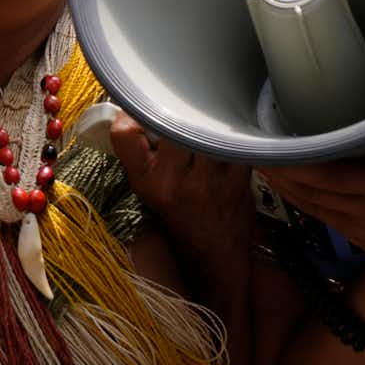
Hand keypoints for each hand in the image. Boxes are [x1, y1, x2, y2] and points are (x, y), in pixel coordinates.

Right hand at [107, 112, 254, 269]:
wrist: (214, 253)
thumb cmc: (179, 216)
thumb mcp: (147, 190)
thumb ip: (137, 152)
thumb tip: (130, 112)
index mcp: (148, 182)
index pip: (127, 134)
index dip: (135, 114)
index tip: (146, 111)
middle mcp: (174, 181)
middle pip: (173, 123)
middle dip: (179, 116)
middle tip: (184, 119)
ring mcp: (208, 180)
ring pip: (205, 130)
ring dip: (206, 126)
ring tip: (206, 130)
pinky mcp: (238, 180)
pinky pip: (233, 144)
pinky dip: (231, 140)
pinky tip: (228, 143)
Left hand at [257, 107, 364, 281]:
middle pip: (336, 176)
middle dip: (299, 158)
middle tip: (269, 134)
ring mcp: (364, 211)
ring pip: (316, 192)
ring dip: (284, 174)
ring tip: (259, 150)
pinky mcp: (348, 225)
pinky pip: (311, 207)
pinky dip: (287, 191)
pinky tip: (270, 174)